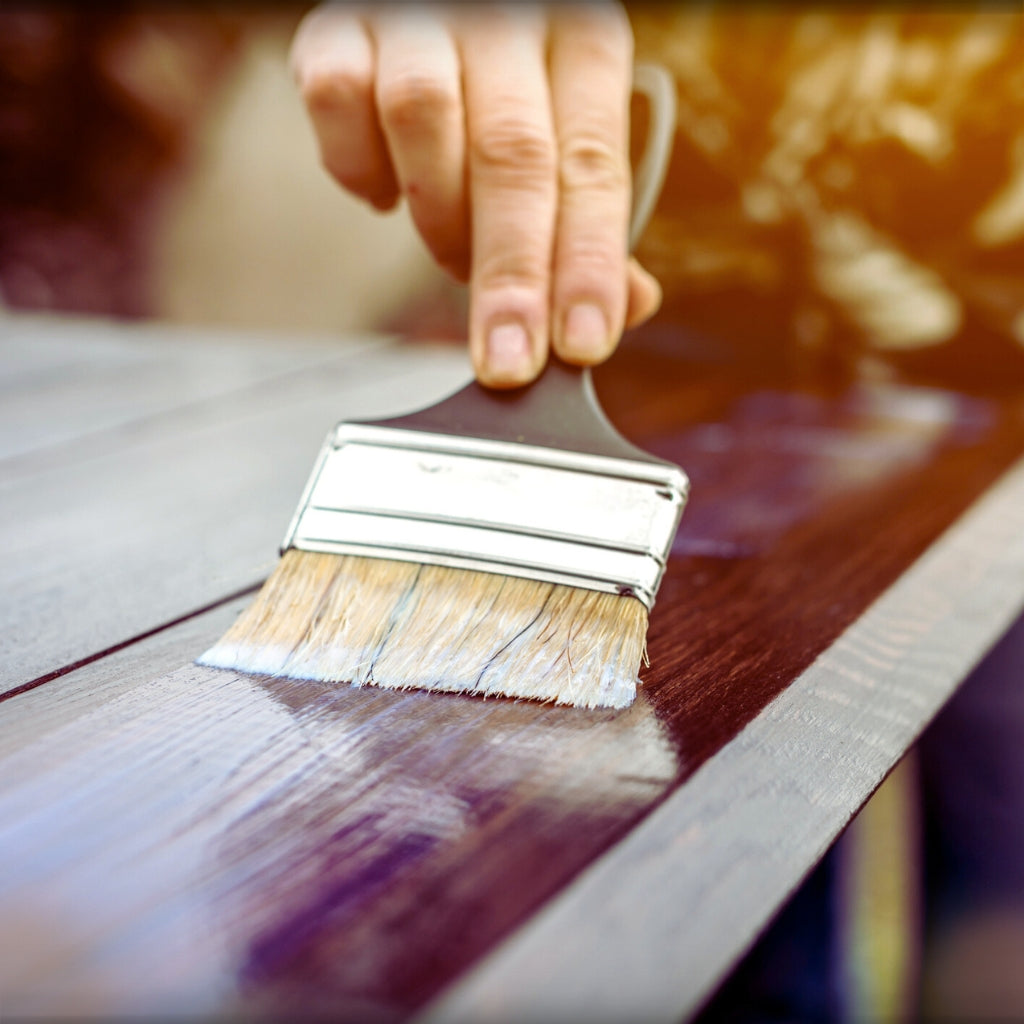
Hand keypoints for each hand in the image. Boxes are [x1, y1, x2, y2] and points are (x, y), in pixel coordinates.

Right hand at [290, 2, 661, 386]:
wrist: (426, 3)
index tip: (580, 345)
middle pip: (512, 158)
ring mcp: (419, 18)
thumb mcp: (570, 124)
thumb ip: (591, 215)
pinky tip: (386, 192)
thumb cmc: (506, 80)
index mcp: (583, 44)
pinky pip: (340, 102)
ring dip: (439, 221)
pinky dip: (360, 169)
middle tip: (506, 360)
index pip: (592, 168)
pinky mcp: (338, 28)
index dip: (587, 265)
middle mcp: (507, 20)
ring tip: (451, 254)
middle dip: (510, 278)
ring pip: (424, 123)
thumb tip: (630, 304)